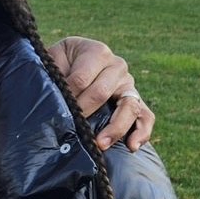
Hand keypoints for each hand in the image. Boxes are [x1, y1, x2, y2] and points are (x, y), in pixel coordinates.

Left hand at [47, 36, 153, 151]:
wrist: (71, 63)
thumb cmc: (60, 63)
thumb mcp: (54, 60)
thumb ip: (55, 74)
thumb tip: (55, 98)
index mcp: (96, 52)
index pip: (81, 79)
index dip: (68, 96)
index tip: (56, 109)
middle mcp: (117, 65)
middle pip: (102, 92)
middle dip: (84, 112)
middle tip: (72, 127)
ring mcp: (129, 83)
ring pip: (129, 106)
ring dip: (115, 127)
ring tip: (101, 144)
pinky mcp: (136, 100)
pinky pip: (145, 116)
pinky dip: (142, 132)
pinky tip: (132, 146)